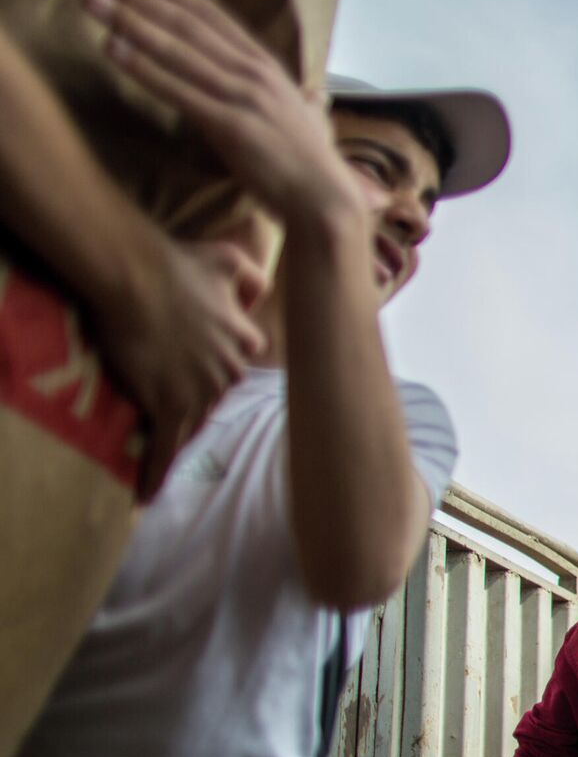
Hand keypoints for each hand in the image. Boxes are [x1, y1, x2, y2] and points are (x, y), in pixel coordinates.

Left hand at [83, 0, 360, 222]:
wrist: (327, 203)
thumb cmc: (313, 165)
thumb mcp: (310, 120)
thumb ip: (305, 101)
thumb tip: (316, 95)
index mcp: (266, 66)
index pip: (210, 15)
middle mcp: (254, 73)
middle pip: (186, 23)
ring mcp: (244, 97)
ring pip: (178, 50)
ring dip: (130, 20)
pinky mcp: (232, 127)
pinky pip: (179, 92)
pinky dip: (144, 68)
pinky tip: (113, 48)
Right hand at [96, 233, 266, 498]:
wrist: (137, 277)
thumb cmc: (178, 262)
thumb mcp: (229, 259)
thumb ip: (251, 276)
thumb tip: (262, 292)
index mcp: (243, 340)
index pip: (241, 359)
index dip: (219, 360)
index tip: (204, 365)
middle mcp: (227, 369)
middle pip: (218, 393)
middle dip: (199, 400)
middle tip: (174, 407)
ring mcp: (199, 390)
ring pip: (195, 423)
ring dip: (180, 439)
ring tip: (167, 462)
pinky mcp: (168, 404)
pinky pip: (166, 446)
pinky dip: (156, 472)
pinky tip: (146, 496)